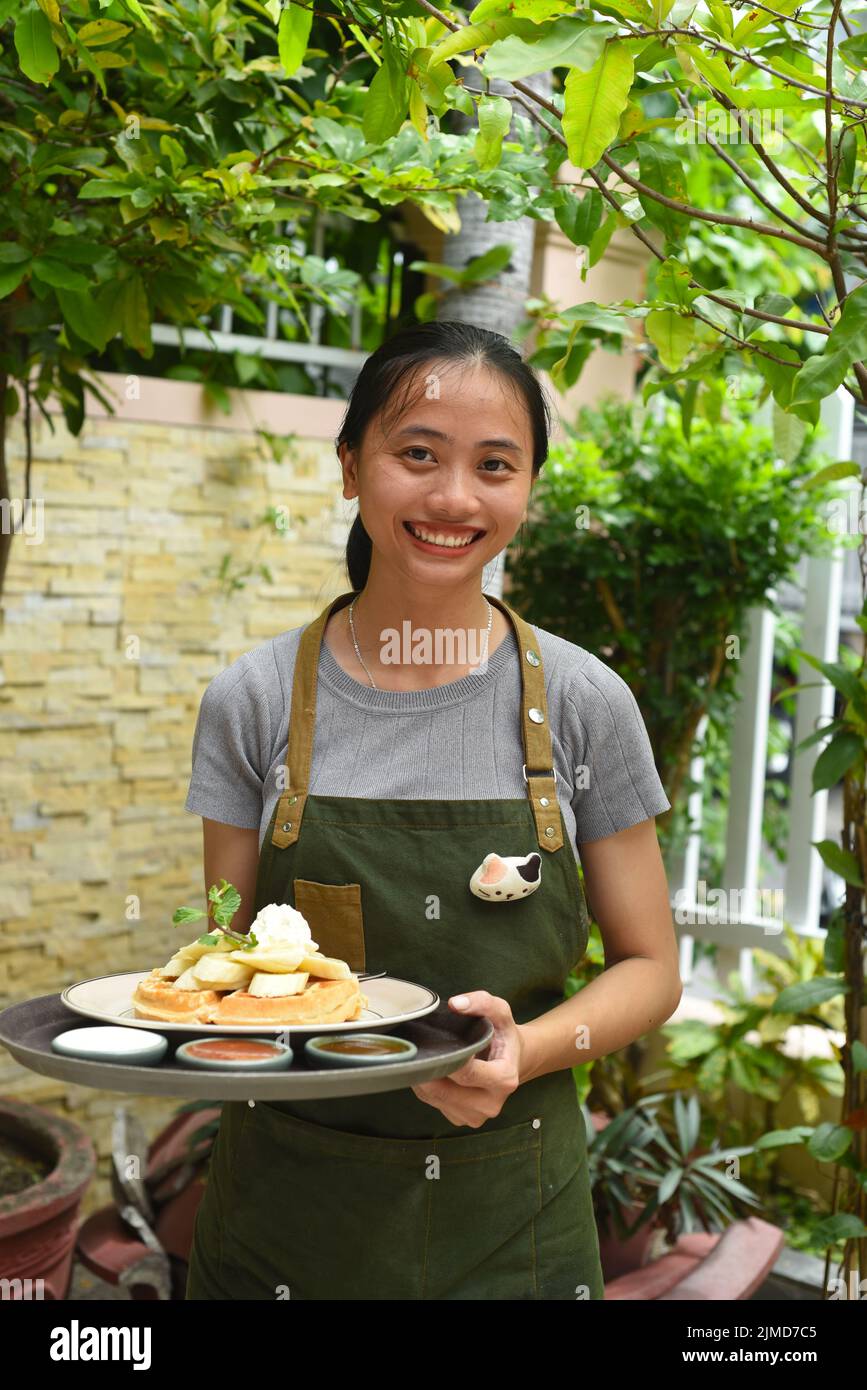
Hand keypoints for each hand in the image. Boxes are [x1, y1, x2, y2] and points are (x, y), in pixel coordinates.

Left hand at [410, 991, 525, 1128]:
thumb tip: (456, 1004)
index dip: (448, 1058)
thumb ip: (481, 1002)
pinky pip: (433, 1105)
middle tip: (420, 1049)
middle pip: (446, 1090)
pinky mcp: (462, 1120)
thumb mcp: (500, 1012)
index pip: (466, 1073)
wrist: (512, 1060)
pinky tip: (434, 1071)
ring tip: (428, 1057)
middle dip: (430, 1069)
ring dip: (424, 1078)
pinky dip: (427, 1088)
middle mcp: (492, 1104)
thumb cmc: (503, 1035)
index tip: (438, 1043)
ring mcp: (476, 1116)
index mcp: (505, 1079)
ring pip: (435, 1099)